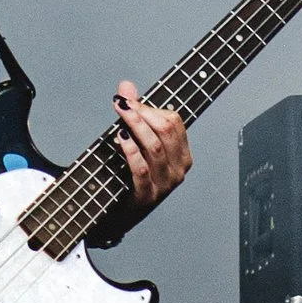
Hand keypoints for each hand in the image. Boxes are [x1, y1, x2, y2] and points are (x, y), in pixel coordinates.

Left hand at [105, 81, 190, 226]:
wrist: (121, 216)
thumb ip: (134, 114)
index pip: (174, 122)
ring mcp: (165, 183)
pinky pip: (142, 169)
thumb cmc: (132, 176)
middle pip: (166, 131)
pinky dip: (130, 152)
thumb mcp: (137, 143)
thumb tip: (125, 86)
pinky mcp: (147, 196)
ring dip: (135, 126)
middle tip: (121, 104)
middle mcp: (178, 168)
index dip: (148, 108)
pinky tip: (120, 139)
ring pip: (154, 147)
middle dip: (141, 113)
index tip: (127, 100)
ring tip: (120, 115)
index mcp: (182, 154)